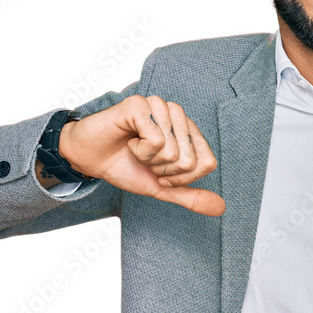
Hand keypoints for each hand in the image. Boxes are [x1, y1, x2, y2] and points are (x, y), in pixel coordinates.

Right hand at [58, 95, 224, 215]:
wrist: (91, 160)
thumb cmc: (126, 167)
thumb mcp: (162, 188)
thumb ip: (190, 195)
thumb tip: (220, 208)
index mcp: (188, 130)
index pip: (206, 163)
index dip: (181, 178)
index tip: (159, 170)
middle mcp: (178, 114)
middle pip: (189, 160)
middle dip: (164, 170)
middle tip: (145, 159)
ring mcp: (159, 106)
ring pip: (173, 150)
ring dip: (150, 160)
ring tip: (136, 148)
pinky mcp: (140, 104)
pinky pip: (156, 140)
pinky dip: (139, 150)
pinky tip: (128, 140)